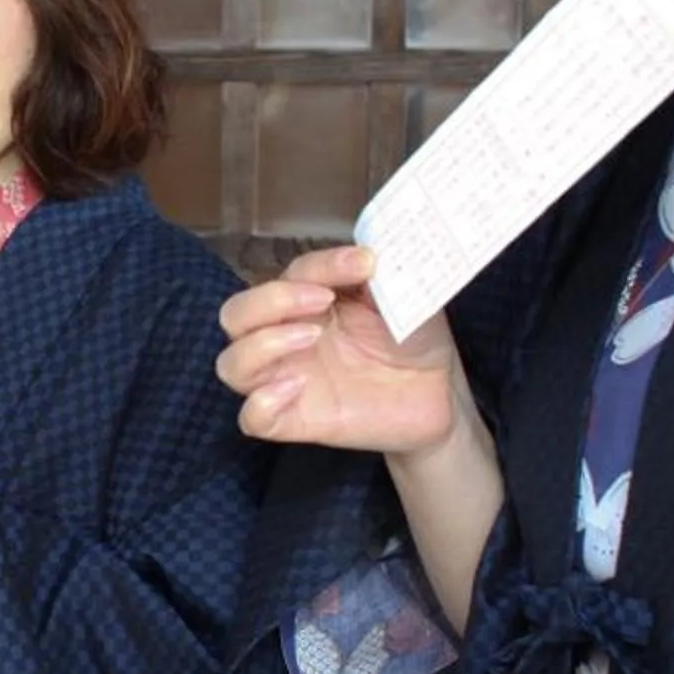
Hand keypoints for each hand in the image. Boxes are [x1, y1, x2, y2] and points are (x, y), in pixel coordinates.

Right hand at [215, 246, 464, 456]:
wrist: (442, 393)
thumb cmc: (414, 339)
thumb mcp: (403, 295)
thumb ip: (380, 274)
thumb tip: (368, 254)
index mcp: (308, 301)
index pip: (292, 273)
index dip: (324, 265)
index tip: (365, 263)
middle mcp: (286, 338)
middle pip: (236, 314)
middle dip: (270, 300)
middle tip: (323, 300)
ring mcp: (286, 379)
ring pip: (231, 364)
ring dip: (261, 344)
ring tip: (311, 337)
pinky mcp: (296, 420)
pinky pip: (251, 418)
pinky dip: (261, 403)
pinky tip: (297, 388)